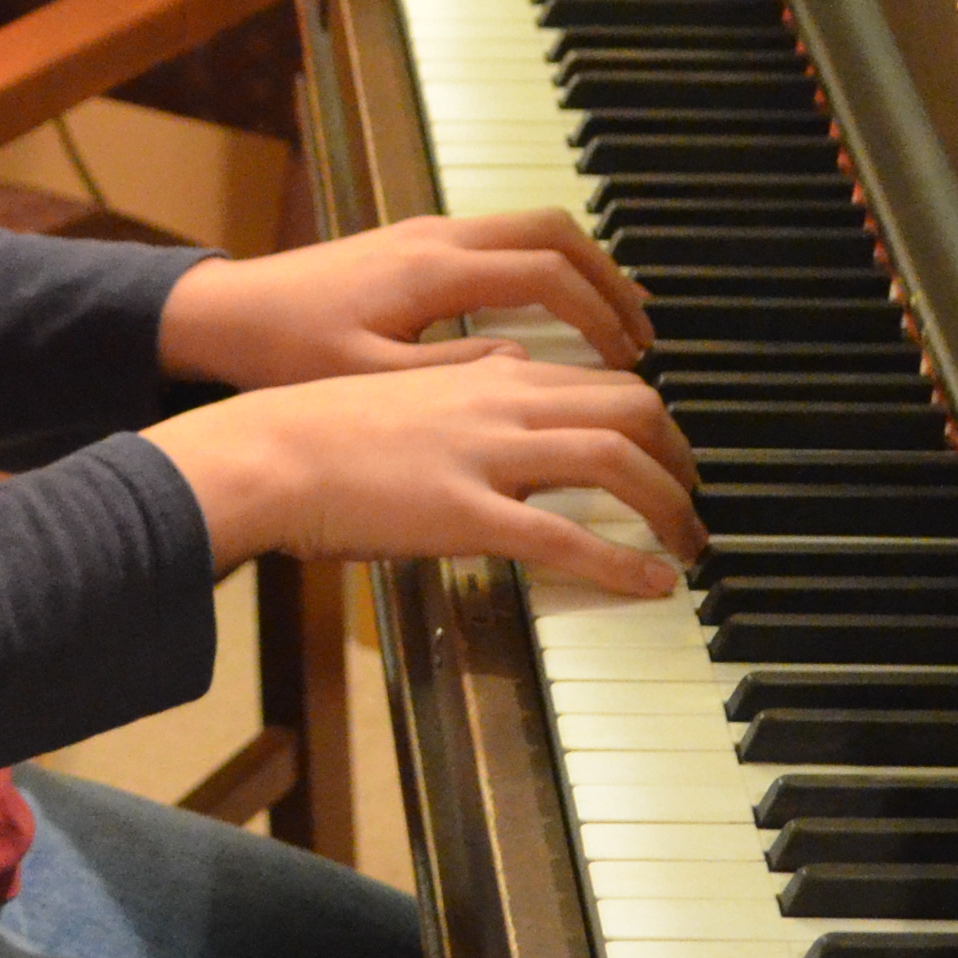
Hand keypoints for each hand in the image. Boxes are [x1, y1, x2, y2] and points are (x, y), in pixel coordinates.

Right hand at [146, 350, 700, 599]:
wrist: (265, 451)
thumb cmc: (318, 429)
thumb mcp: (405, 389)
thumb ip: (465, 387)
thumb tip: (509, 383)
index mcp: (487, 374)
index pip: (600, 379)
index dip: (649, 415)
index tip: (663, 451)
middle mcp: (500, 401)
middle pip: (631, 406)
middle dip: (680, 454)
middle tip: (692, 497)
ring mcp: (487, 455)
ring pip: (616, 461)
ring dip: (670, 504)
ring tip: (689, 543)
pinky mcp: (467, 513)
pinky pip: (567, 538)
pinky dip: (623, 562)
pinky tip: (652, 583)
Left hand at [156, 210, 654, 388]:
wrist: (220, 315)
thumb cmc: (283, 351)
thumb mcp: (370, 379)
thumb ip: (451, 377)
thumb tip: (527, 373)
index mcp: (432, 268)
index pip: (546, 273)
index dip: (598, 313)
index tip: (630, 356)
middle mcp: (435, 236)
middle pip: (555, 231)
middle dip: (610, 277)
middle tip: (644, 332)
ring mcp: (423, 233)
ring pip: (529, 228)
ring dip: (580, 267)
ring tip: (615, 321)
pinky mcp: (409, 243)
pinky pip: (500, 239)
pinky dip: (542, 266)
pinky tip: (549, 311)